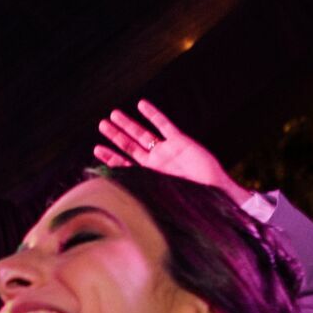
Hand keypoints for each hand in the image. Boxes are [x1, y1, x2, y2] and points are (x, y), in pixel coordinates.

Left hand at [94, 100, 246, 204]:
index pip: (125, 166)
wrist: (215, 195)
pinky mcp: (181, 142)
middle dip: (116, 135)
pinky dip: (153, 115)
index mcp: (148, 178)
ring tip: (113, 115)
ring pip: (144, 134)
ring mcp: (167, 151)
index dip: (111, 157)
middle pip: (131, 146)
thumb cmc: (190, 203)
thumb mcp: (161, 200)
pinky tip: (142, 105)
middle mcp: (155, 163)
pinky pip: (165, 125)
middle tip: (102, 124)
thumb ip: (143, 197)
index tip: (97, 149)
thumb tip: (118, 207)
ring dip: (129, 124)